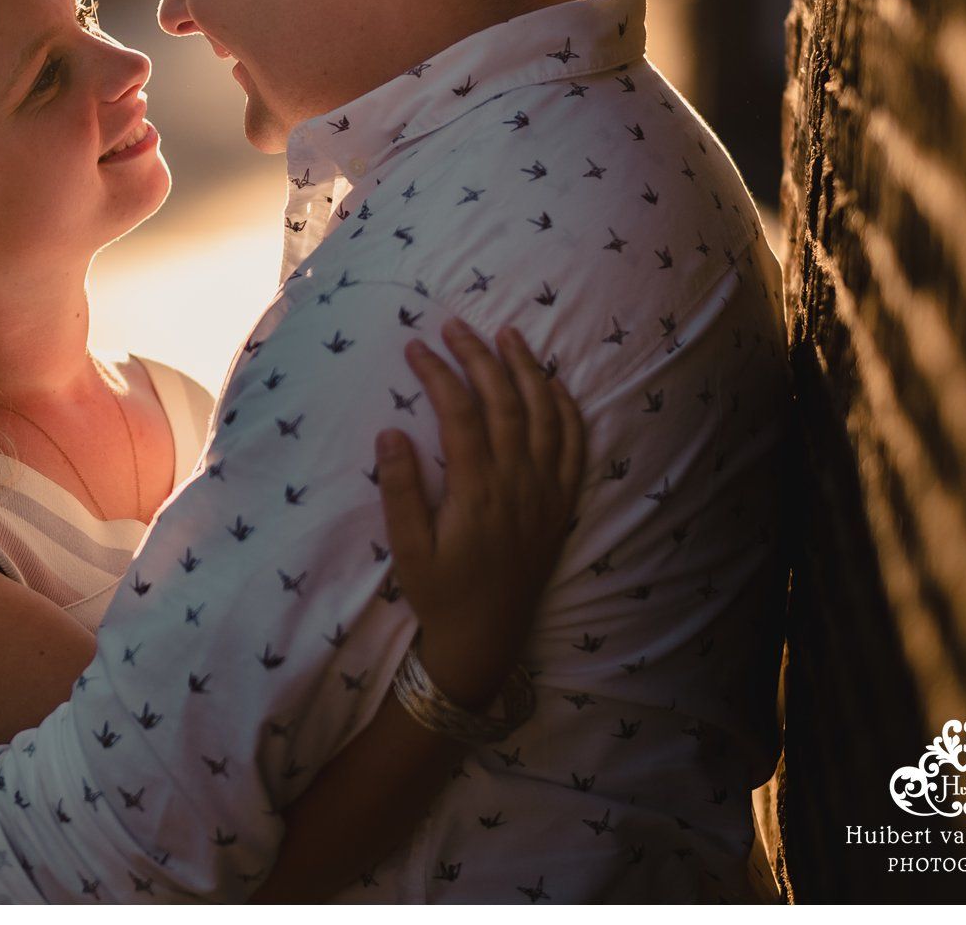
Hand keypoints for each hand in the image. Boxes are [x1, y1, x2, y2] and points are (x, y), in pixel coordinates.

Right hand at [374, 317, 584, 711]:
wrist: (486, 639)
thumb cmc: (439, 593)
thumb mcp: (406, 549)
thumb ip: (400, 490)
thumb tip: (392, 431)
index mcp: (477, 490)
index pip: (459, 413)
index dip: (438, 373)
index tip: (415, 347)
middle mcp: (519, 483)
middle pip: (504, 401)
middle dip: (479, 356)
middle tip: (455, 326)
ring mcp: (546, 491)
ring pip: (544, 414)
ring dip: (527, 370)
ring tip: (507, 335)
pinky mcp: (561, 504)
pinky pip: (574, 446)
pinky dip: (566, 408)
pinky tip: (553, 384)